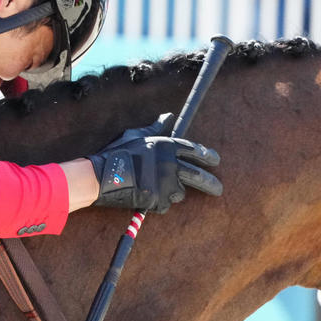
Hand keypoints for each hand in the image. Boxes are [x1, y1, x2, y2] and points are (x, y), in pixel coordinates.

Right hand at [87, 114, 222, 213]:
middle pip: (198, 176)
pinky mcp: (158, 200)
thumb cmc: (117, 153)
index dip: (208, 156)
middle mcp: (170, 164)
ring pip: (180, 192)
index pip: (195, 150)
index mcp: (167, 146)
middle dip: (211, 184)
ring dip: (174, 193)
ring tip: (160, 191)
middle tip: (218, 190)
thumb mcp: (136, 135)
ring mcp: (165, 183)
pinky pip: (165, 204)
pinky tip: (147, 197)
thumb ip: (156, 128)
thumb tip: (169, 116)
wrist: (101, 176)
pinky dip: (159, 202)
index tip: (216, 161)